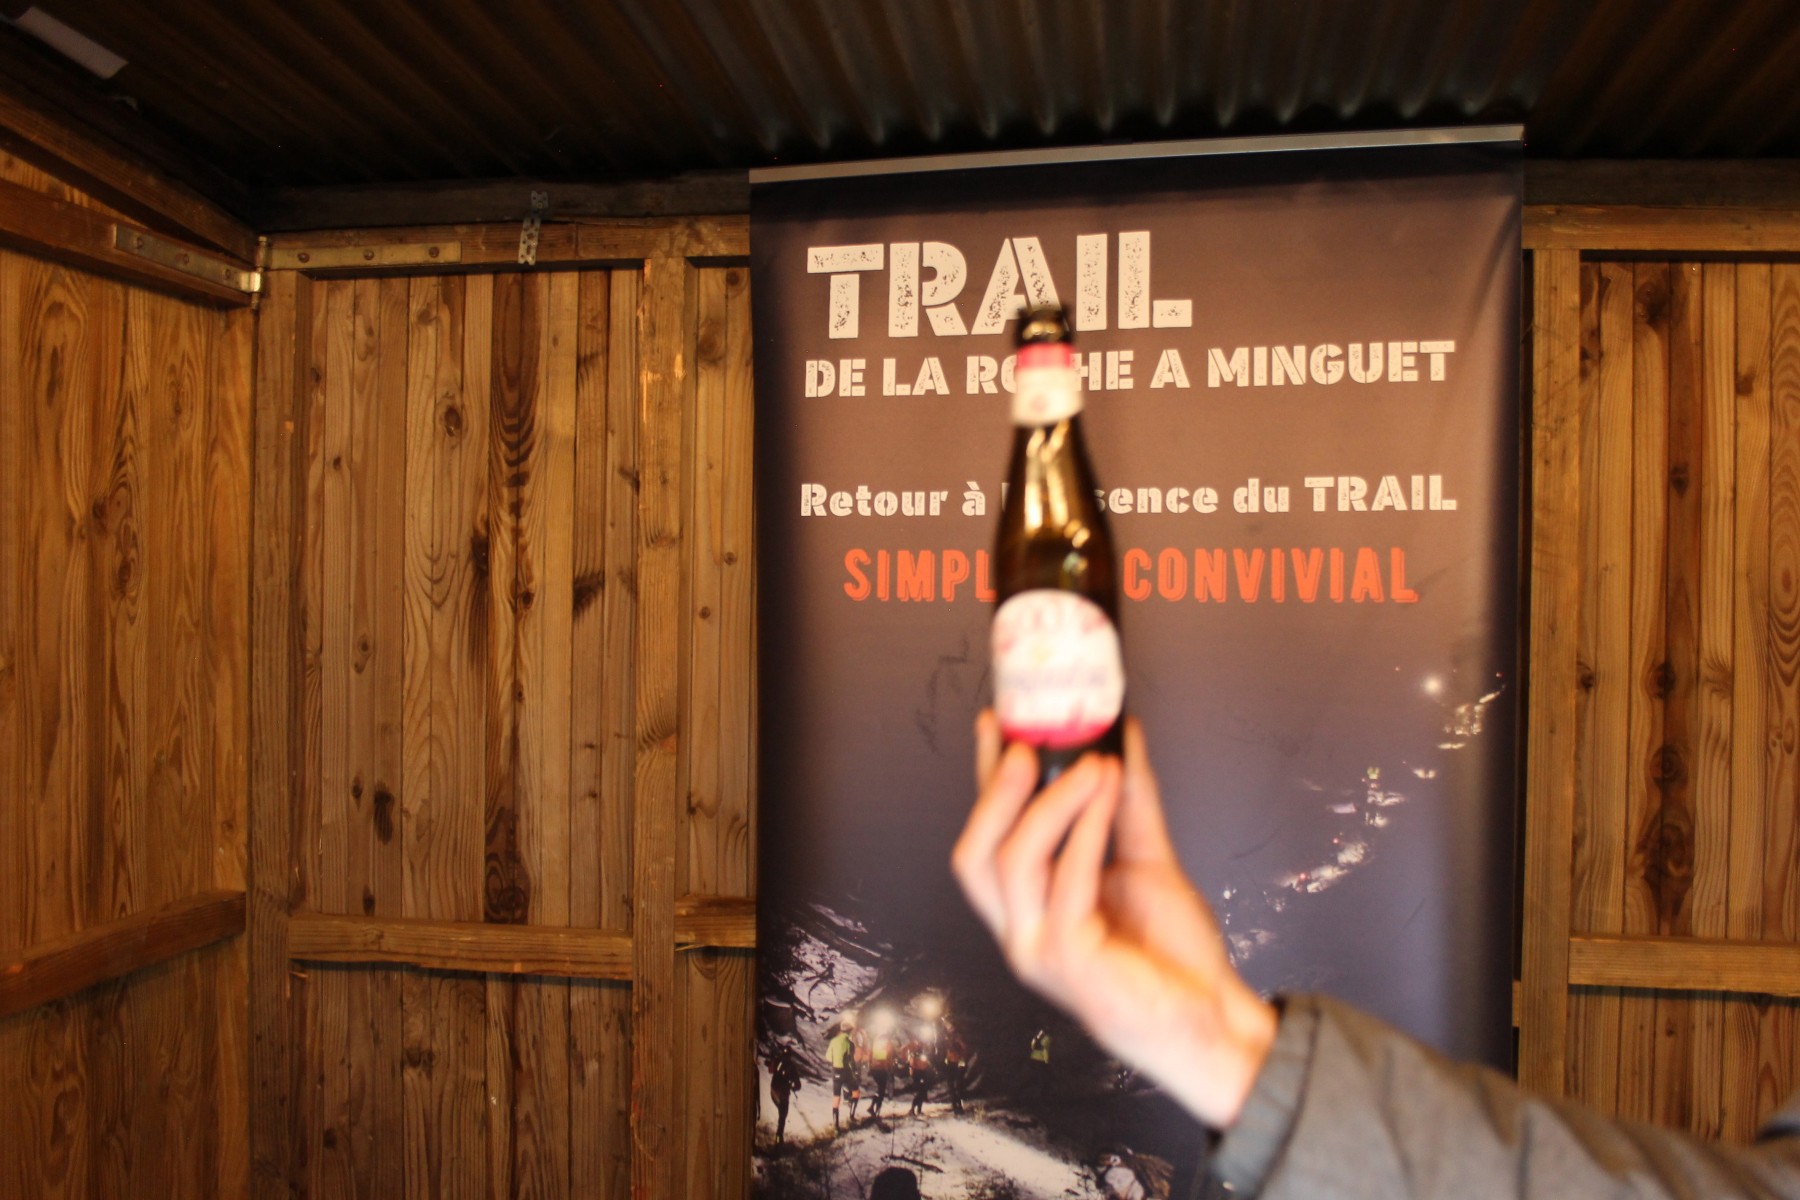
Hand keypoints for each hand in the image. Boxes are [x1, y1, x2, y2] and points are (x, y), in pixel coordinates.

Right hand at [950, 712, 1276, 1128]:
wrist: (1212, 1020)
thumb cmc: (1171, 955)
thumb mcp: (1147, 860)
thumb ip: (1129, 803)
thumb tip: (1122, 738)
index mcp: (1029, 905)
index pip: (988, 836)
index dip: (985, 779)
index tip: (997, 722)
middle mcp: (1021, 928)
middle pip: (975, 853)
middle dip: (995, 791)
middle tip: (1027, 741)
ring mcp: (1038, 949)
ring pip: (1013, 863)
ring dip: (1052, 801)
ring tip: (1092, 763)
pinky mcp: (1071, 963)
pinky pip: (1065, 884)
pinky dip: (1084, 833)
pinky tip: (1106, 798)